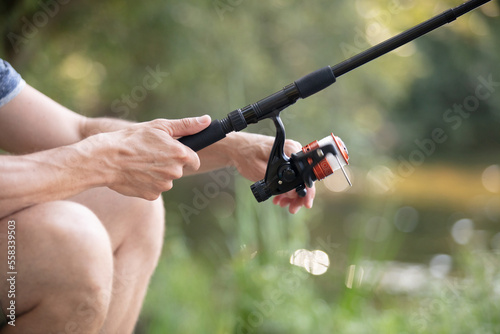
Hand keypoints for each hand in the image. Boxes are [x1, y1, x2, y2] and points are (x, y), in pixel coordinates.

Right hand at [93, 115, 210, 199]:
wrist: (104, 158)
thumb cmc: (131, 139)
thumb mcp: (159, 127)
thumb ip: (186, 125)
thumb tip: (207, 120)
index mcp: (180, 154)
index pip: (194, 160)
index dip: (184, 156)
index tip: (172, 153)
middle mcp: (174, 172)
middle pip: (179, 170)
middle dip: (169, 164)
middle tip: (150, 155)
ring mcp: (163, 185)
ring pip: (166, 181)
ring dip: (157, 174)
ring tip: (140, 163)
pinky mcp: (152, 196)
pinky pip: (154, 190)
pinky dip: (147, 183)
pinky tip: (136, 174)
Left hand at [228, 132, 315, 213]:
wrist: (236, 148)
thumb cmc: (245, 155)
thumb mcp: (260, 172)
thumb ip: (277, 183)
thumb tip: (294, 194)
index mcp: (290, 150)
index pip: (306, 173)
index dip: (308, 191)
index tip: (305, 204)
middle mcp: (293, 151)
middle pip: (304, 178)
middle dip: (299, 196)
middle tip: (292, 209)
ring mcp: (290, 155)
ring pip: (298, 179)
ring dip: (292, 194)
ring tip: (282, 204)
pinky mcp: (286, 160)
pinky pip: (291, 176)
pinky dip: (286, 188)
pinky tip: (280, 198)